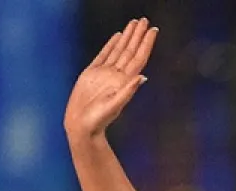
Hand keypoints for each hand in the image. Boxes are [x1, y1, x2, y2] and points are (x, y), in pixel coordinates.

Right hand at [64, 18, 157, 140]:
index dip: (146, 44)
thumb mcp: (114, 106)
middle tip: (145, 20)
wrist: (82, 125)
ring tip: (134, 23)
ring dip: (127, 36)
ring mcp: (105, 73)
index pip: (138, 58)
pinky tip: (117, 36)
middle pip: (130, 50)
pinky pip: (104, 54)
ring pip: (119, 50)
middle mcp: (117, 75)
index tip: (153, 30)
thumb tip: (142, 77)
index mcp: (124, 81)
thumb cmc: (99, 120)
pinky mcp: (92, 73)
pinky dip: (111, 44)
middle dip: (138, 35)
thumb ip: (127, 91)